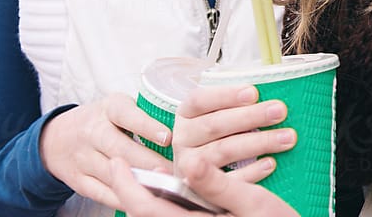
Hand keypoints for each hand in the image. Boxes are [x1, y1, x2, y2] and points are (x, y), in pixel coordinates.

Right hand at [39, 93, 173, 208]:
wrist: (56, 138)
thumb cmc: (101, 120)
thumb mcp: (118, 106)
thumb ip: (143, 116)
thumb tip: (181, 129)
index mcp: (108, 108)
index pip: (127, 115)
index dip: (147, 127)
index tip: (168, 138)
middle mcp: (93, 132)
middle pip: (123, 150)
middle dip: (151, 162)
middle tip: (176, 170)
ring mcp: (83, 158)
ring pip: (114, 174)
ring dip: (140, 182)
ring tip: (166, 187)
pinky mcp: (79, 181)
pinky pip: (103, 193)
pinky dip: (125, 198)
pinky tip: (144, 198)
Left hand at [110, 157, 298, 216]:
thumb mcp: (254, 202)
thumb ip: (218, 184)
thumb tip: (189, 160)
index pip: (145, 208)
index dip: (126, 185)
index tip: (118, 162)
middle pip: (145, 215)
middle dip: (129, 190)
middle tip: (123, 163)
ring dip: (146, 197)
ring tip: (144, 175)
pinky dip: (164, 204)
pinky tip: (172, 190)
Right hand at [171, 85, 294, 183]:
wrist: (201, 174)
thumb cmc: (220, 132)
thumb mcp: (219, 113)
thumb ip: (238, 102)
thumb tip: (269, 87)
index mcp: (185, 114)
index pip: (200, 100)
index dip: (226, 96)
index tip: (254, 92)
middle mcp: (182, 139)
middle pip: (215, 125)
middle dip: (250, 117)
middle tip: (280, 110)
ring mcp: (189, 165)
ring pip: (223, 151)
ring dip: (258, 142)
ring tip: (287, 137)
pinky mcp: (201, 190)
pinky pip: (228, 180)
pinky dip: (250, 172)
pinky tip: (271, 163)